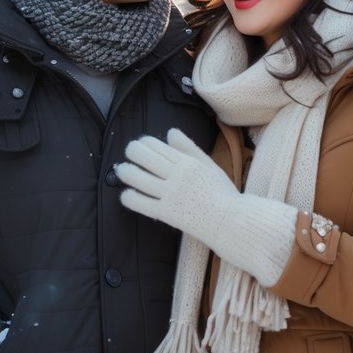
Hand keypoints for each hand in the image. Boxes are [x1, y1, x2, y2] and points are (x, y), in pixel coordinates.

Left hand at [117, 129, 296, 286]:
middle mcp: (176, 175)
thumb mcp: (208, 165)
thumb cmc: (222, 192)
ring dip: (124, 171)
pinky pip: (139, 202)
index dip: (142, 143)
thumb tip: (170, 132)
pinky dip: (128, 197)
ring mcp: (169, 194)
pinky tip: (127, 195)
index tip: (140, 146)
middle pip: (141, 156)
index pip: (155, 145)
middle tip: (129, 156)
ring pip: (135, 177)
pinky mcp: (165, 213)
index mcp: (187, 162)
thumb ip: (189, 148)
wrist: (229, 220)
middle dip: (131, 152)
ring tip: (123, 171)